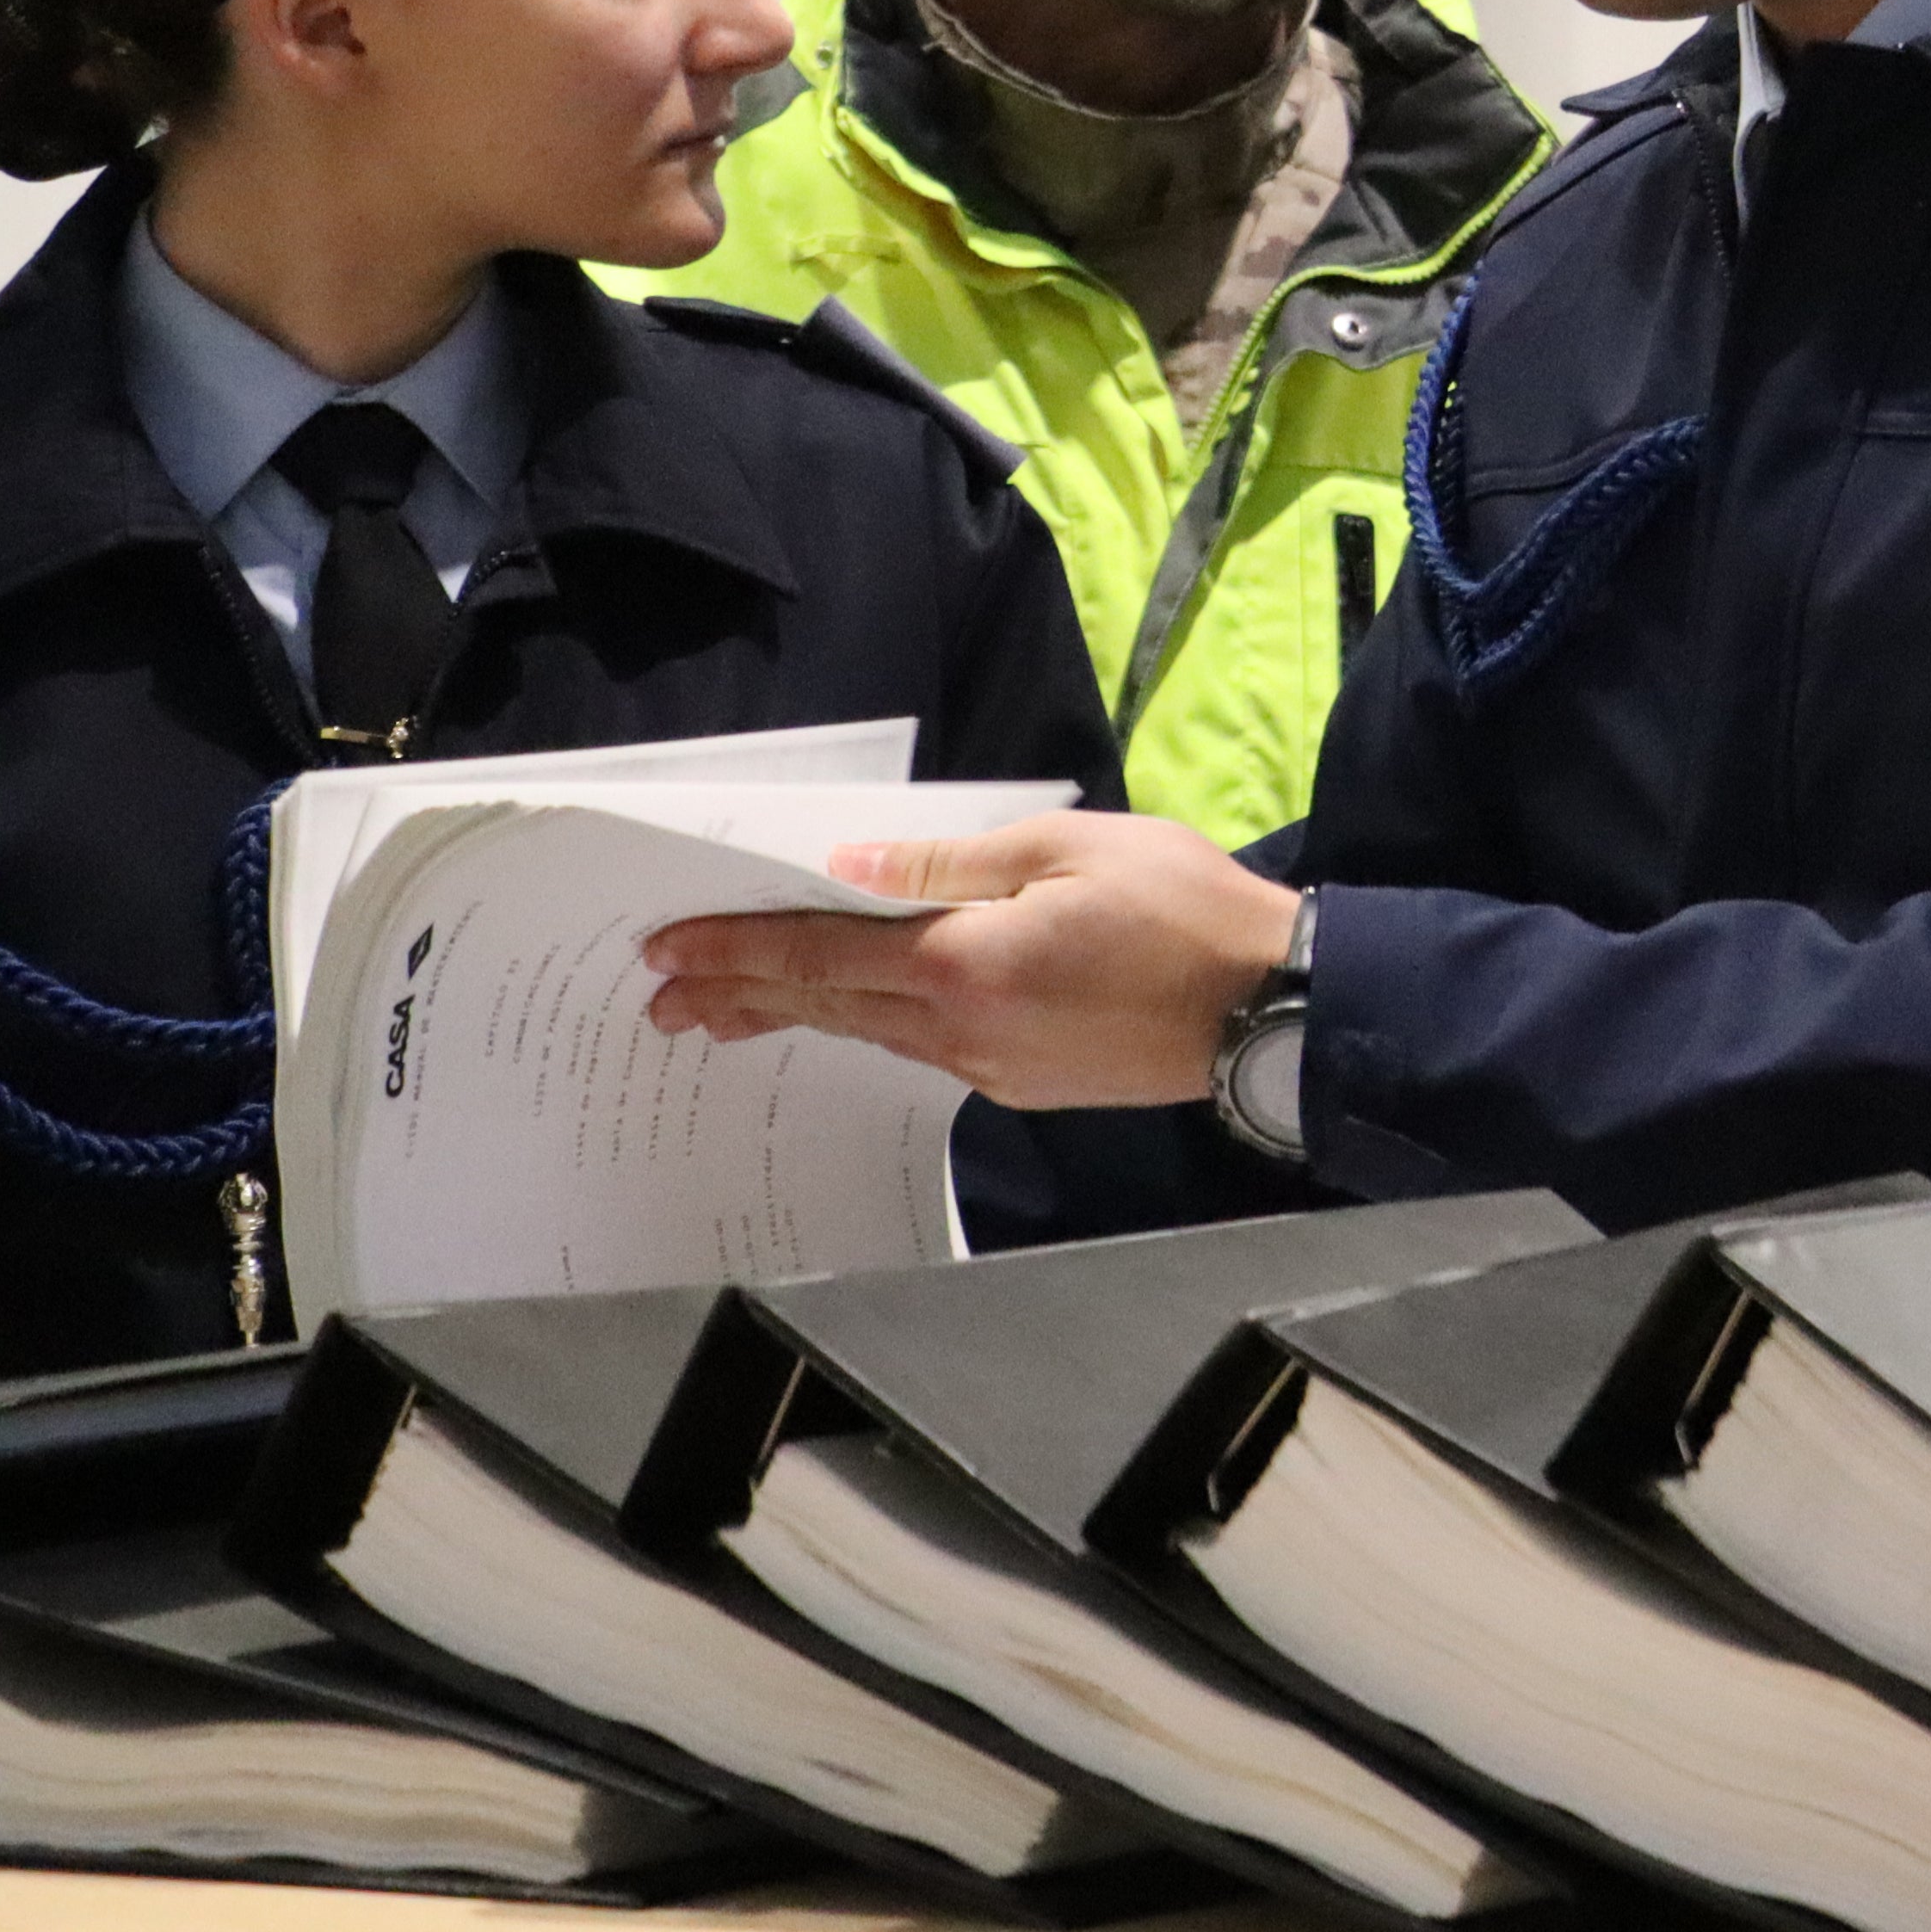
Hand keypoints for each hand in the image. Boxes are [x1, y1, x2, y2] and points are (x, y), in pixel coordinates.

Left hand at [637, 812, 1299, 1108]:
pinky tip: (855, 1019)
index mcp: (962, 962)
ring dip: (794, 1017)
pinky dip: (864, 1028)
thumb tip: (853, 865)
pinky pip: (920, 1051)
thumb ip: (953, 860)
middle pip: (826, 1005)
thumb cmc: (1182, 909)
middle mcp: (959, 1028)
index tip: (666, 947)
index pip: (818, 954)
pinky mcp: (1023, 1083)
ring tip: (728, 1015)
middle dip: (737, 995)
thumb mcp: (1069, 848)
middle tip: (662, 997)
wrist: (1268, 1007)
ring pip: (868, 1033)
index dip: (736, 948)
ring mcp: (989, 1065)